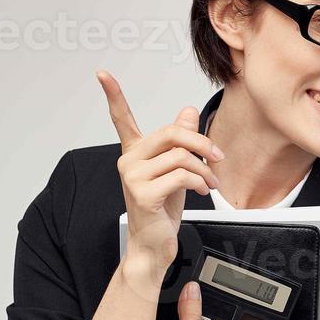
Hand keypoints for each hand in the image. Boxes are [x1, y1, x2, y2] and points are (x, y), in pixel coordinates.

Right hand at [96, 70, 224, 270]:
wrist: (154, 244)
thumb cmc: (162, 209)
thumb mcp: (176, 170)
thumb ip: (181, 141)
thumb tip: (188, 111)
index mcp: (135, 152)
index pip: (122, 119)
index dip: (113, 95)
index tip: (102, 74)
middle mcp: (129, 161)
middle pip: (171, 133)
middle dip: (202, 143)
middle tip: (216, 156)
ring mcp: (133, 177)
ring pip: (182, 157)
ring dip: (205, 170)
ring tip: (209, 182)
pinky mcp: (143, 193)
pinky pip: (181, 176)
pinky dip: (199, 182)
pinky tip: (201, 191)